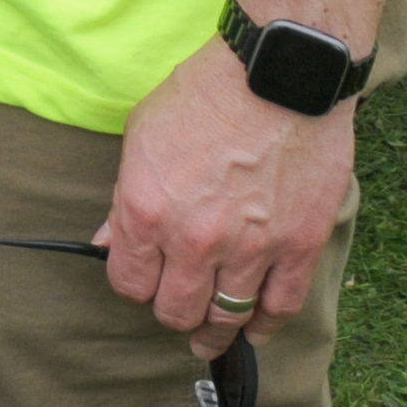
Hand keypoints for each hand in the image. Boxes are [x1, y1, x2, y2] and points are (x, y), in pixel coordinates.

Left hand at [99, 38, 354, 354]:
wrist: (277, 73)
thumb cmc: (205, 93)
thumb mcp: (142, 133)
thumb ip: (124, 196)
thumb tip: (108, 240)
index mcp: (147, 210)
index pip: (128, 283)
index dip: (134, 282)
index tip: (143, 276)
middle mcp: (194, 239)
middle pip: (175, 310)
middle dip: (172, 309)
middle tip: (178, 301)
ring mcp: (250, 248)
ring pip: (226, 317)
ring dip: (215, 328)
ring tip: (210, 333)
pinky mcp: (298, 247)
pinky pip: (279, 308)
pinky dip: (264, 326)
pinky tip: (254, 328)